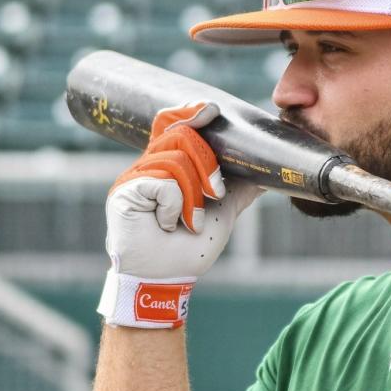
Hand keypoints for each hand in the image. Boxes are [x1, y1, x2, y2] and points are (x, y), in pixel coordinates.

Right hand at [97, 102, 260, 327]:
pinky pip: (163, 183)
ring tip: (192, 220)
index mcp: (166, 168)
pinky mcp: (125, 191)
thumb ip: (238, 191)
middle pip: (181, 137)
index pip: (172, 126)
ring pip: (176, 161)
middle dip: (207, 166)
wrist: (166, 280)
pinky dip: (175, 207)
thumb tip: (265, 176)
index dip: (190, 113)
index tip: (213, 110)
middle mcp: (148, 168)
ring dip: (194, 195)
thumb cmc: (187, 250)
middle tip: (215, 192)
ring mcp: (134, 178)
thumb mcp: (221, 214)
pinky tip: (168, 225)